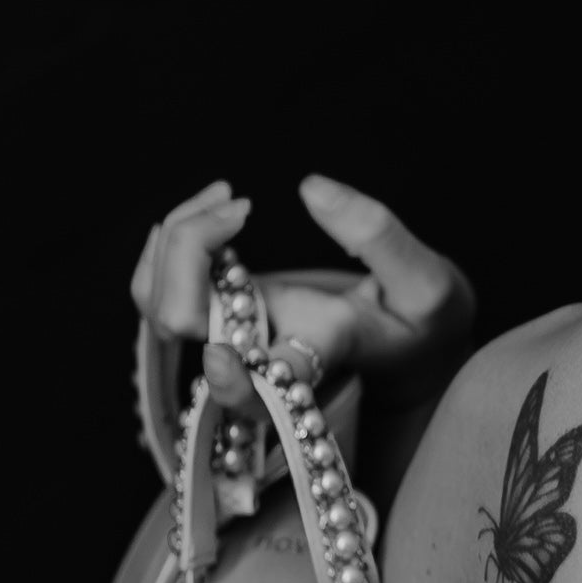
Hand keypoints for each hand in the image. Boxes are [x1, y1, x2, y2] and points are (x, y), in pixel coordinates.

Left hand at [130, 172, 474, 421]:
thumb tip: (312, 189)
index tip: (221, 353)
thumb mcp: (425, 283)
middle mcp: (255, 359)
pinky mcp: (214, 316)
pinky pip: (158, 286)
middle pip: (177, 323)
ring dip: (177, 235)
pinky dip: (173, 237)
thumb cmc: (418, 321)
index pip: (255, 393)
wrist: (403, 340)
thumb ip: (379, 237)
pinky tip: (215, 206)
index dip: (229, 383)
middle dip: (188, 248)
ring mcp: (227, 339)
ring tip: (227, 196)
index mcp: (310, 362)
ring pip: (156, 301)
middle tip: (239, 204)